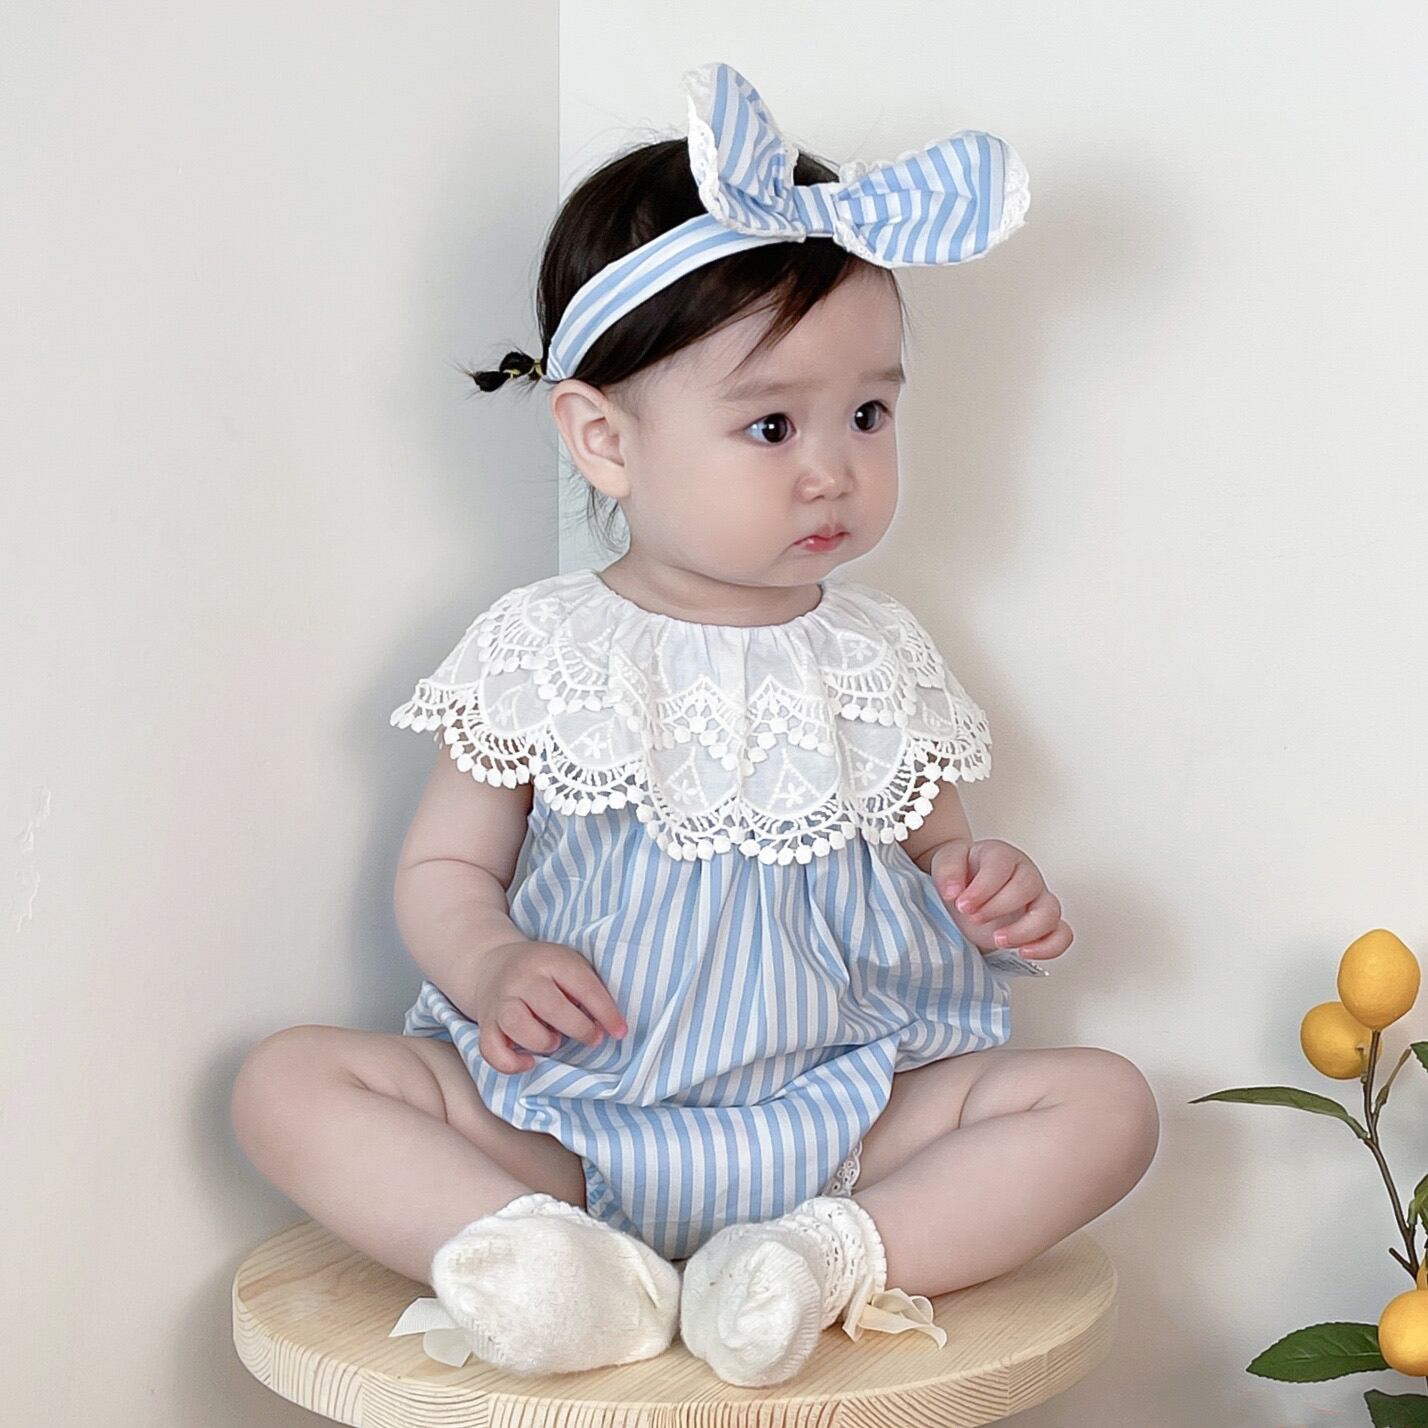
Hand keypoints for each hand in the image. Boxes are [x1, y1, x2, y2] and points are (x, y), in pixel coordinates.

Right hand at [463, 939, 627, 1073]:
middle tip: (592, 1039)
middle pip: (550, 1006)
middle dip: (578, 1028)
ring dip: (541, 1041)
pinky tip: (529, 1062)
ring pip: (516, 1024)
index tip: (620, 1032)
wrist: (492, 964)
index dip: (605, 1012)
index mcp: (550, 960)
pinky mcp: (486, 1024)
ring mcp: (500, 1001)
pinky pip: (491, 1049)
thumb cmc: (543, 970)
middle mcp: (522, 979)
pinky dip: (511, 1063)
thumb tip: (609, 1025)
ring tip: (554, 1042)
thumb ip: (586, 989)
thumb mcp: (568, 965)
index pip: (582, 985)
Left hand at [927, 837, 1071, 960]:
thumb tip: (953, 891)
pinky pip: (1062, 935)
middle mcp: (1025, 875)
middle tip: (973, 918)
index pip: (1001, 865)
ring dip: (1024, 930)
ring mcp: (1038, 899)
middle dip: (998, 907)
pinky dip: (1049, 947)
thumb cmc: (962, 874)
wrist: (967, 891)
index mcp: (1002, 856)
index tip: (961, 904)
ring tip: (997, 940)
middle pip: (1027, 886)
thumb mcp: (946, 863)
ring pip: (1050, 912)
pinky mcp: (1043, 924)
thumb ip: (947, 871)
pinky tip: (1023, 952)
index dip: (982, 887)